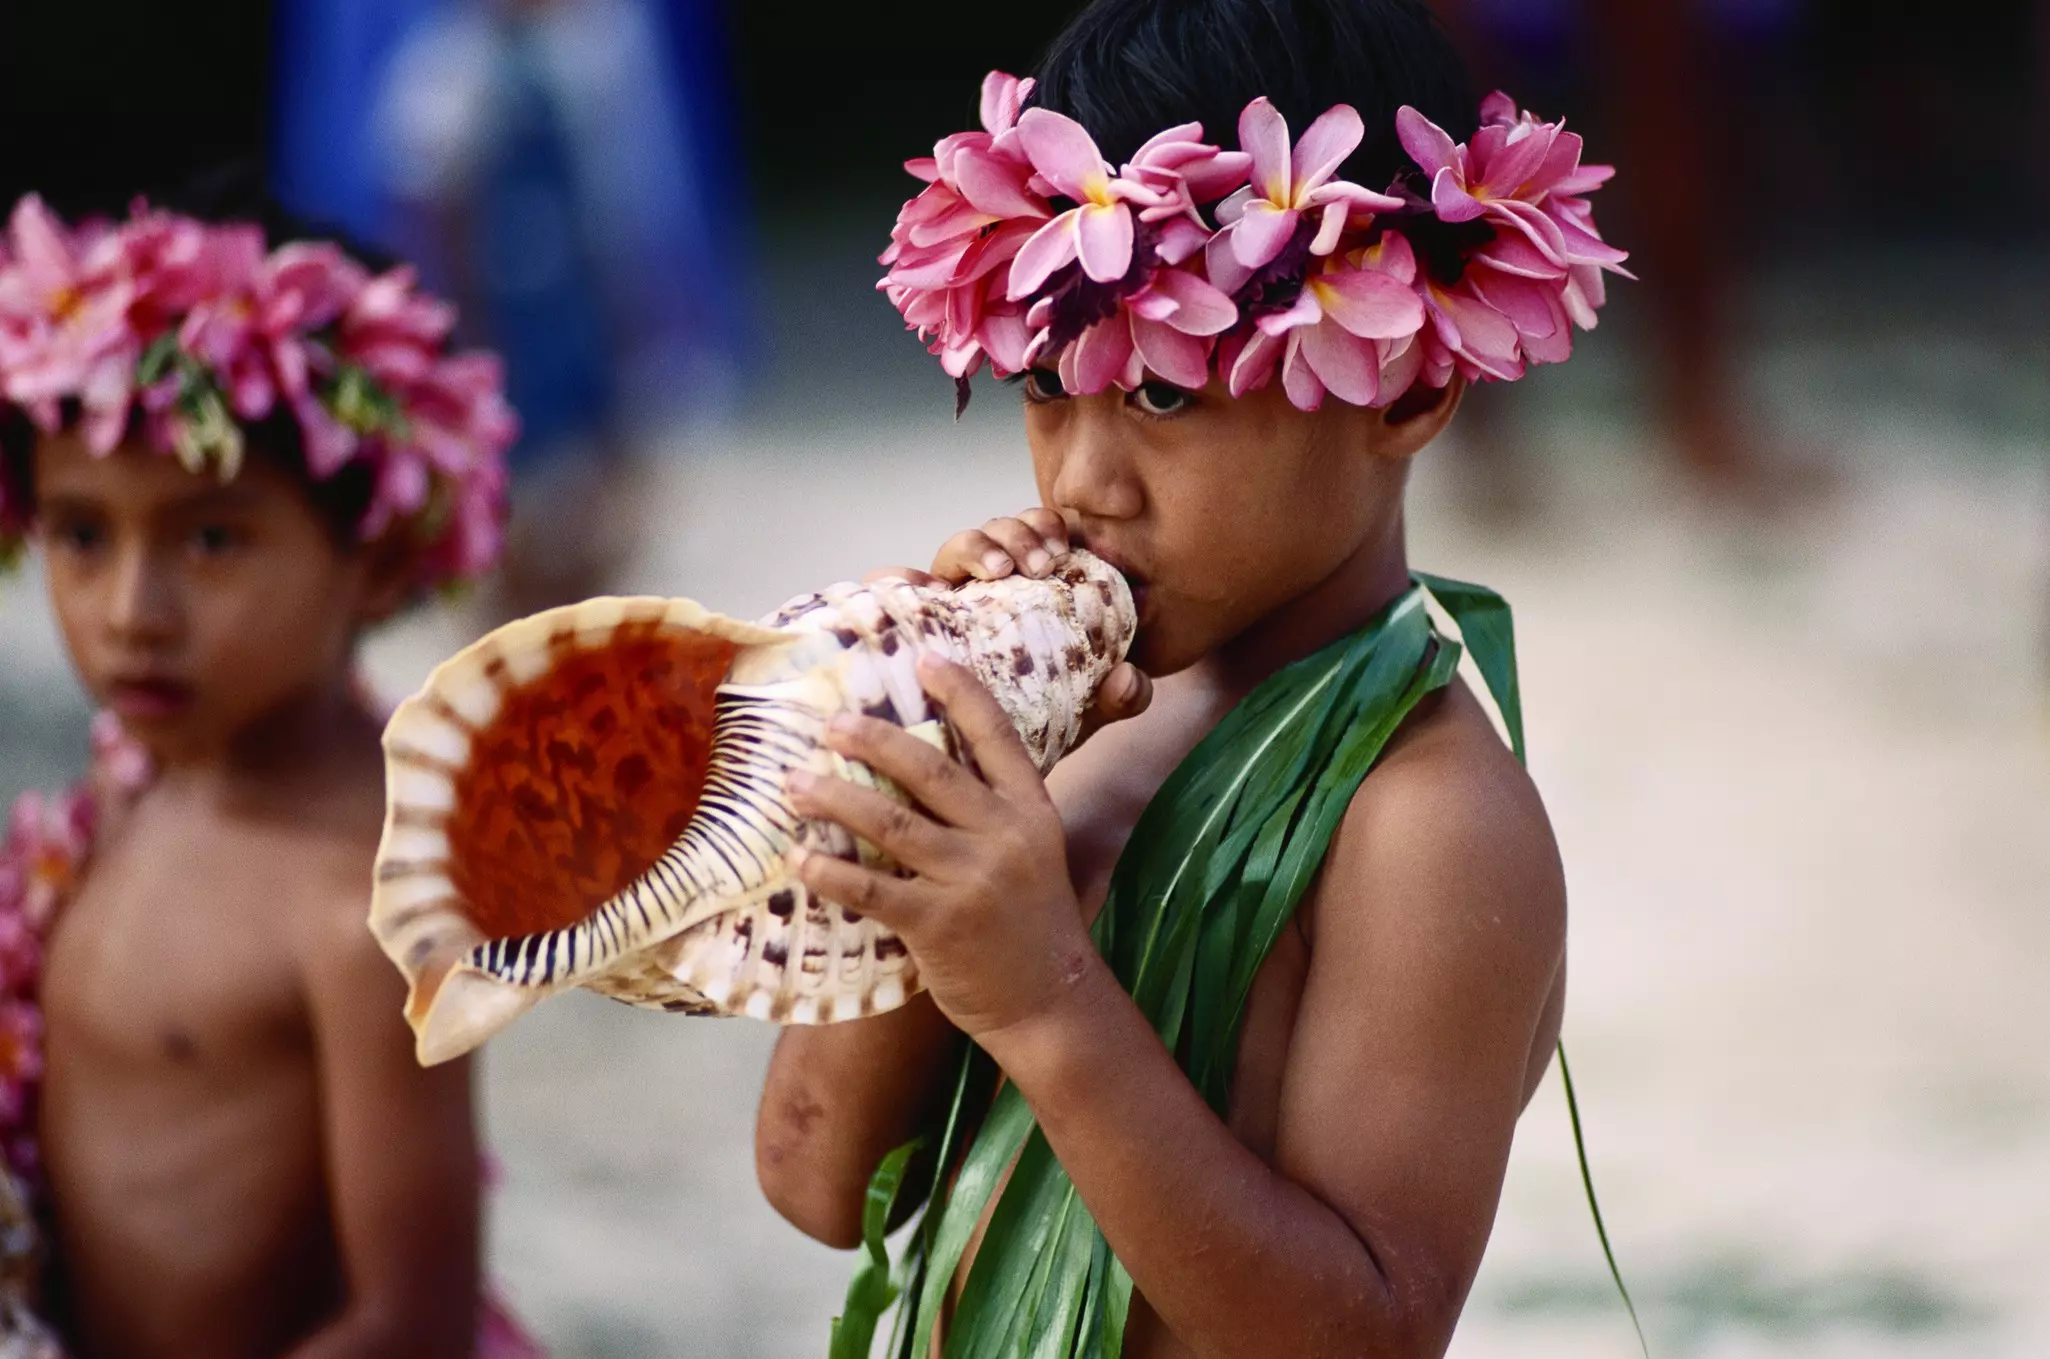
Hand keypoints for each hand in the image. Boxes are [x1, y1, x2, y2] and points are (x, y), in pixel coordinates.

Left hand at [786, 653, 1105, 1040]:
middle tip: (830, 723)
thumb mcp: (1032, 852)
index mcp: (1032, 810)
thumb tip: (926, 761)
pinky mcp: (939, 924)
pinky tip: (799, 860)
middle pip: (931, 769)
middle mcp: (1005, 836)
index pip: (996, 735)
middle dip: (874, 741)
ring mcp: (972, 880)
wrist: (1049, 1001)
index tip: (922, 656)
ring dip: (835, 798)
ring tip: (793, 782)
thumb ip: (991, 809)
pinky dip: (832, 874)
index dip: (960, 692)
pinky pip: (873, 890)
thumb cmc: (1029, 922)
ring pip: (892, 822)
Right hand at [865, 509, 1153, 740]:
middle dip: (1015, 533)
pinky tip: (909, 586)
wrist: (990, 773)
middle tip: (1038, 564)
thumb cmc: (1039, 728)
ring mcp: (947, 606)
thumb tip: (1128, 679)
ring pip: (954, 549)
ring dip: (976, 546)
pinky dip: (895, 578)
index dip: (1044, 526)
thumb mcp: (1083, 712)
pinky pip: (892, 590)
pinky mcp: (909, 627)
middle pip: (995, 533)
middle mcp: (987, 591)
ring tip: (997, 571)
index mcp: (1031, 594)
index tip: (1060, 548)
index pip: (1033, 536)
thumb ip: (1117, 698)